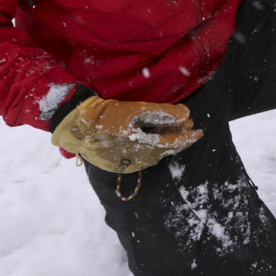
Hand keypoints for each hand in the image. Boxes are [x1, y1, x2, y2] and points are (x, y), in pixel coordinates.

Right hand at [51, 96, 202, 172]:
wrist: (75, 125)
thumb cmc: (106, 115)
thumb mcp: (135, 110)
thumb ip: (163, 113)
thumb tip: (186, 114)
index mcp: (143, 148)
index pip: (172, 143)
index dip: (187, 136)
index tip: (199, 130)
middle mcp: (138, 161)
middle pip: (165, 150)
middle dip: (178, 139)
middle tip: (190, 128)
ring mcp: (128, 164)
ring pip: (155, 154)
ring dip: (166, 143)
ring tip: (174, 130)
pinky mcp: (119, 164)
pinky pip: (143, 157)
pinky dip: (153, 147)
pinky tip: (155, 138)